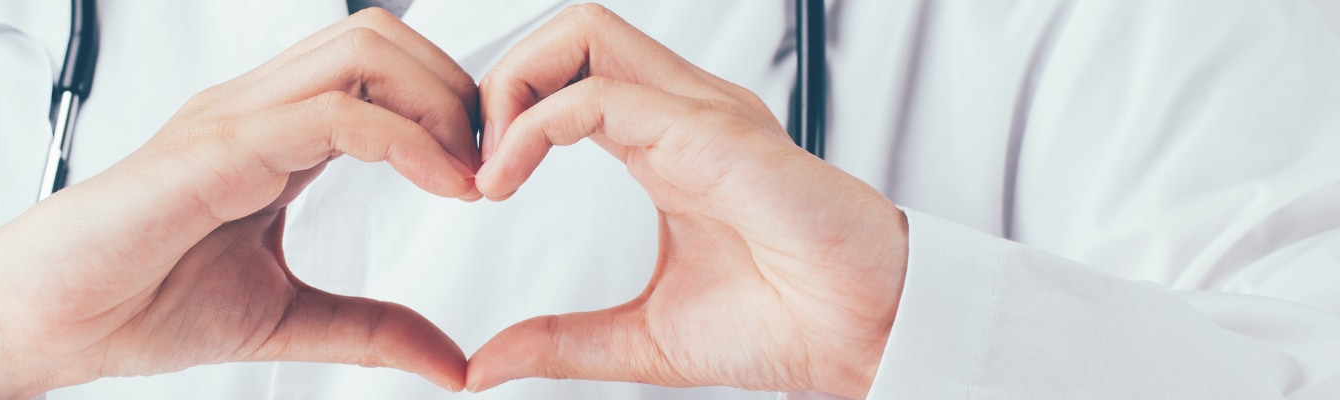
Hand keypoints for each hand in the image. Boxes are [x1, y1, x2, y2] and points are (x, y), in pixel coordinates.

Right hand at [0, 9, 482, 398]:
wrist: (44, 320)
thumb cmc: (133, 302)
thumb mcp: (286, 318)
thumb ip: (371, 330)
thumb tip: (450, 362)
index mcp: (271, 134)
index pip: (379, 73)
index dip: (449, 112)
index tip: (487, 180)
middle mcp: (256, 109)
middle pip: (381, 37)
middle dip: (457, 89)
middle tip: (492, 165)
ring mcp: (236, 117)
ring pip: (364, 51)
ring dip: (439, 103)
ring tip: (470, 174)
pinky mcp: (218, 146)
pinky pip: (333, 113)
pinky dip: (405, 140)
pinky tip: (441, 185)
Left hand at [464, 5, 907, 398]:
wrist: (868, 339)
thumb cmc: (789, 325)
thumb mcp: (641, 339)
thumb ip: (562, 344)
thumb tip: (486, 365)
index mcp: (667, 144)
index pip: (570, 76)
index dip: (506, 114)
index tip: (475, 186)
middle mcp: (682, 114)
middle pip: (571, 32)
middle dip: (500, 81)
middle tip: (471, 164)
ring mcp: (700, 114)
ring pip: (584, 33)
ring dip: (513, 87)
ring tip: (487, 167)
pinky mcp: (713, 133)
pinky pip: (603, 94)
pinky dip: (536, 125)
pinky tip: (507, 179)